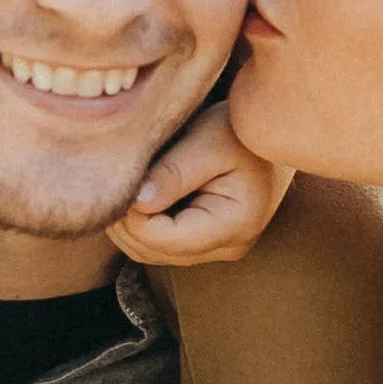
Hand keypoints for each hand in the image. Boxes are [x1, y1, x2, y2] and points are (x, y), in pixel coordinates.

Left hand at [109, 97, 290, 267]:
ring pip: (150, 253)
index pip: (162, 238)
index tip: (122, 179)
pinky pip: (159, 245)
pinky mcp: (205, 242)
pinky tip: (137, 195)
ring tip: (126, 186)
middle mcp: (228, 246)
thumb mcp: (208, 139)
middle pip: (152, 251)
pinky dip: (139, 225)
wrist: (267, 137)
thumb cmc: (240, 131)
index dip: (131, 214)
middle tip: (116, 181)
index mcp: (234, 224)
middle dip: (125, 221)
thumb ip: (173, 173)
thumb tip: (136, 203)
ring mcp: (217, 248)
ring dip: (128, 225)